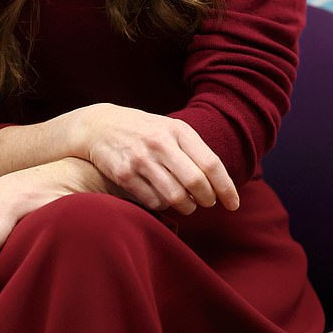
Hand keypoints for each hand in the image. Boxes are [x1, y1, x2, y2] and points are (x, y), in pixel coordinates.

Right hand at [73, 104, 239, 214]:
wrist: (100, 125)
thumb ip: (194, 151)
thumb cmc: (145, 131)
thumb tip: (222, 183)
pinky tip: (162, 199)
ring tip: (187, 205)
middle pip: (196, 183)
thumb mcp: (170, 129)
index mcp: (178, 130)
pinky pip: (153, 201)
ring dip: (187, 207)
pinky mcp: (124, 174)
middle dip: (207, 200)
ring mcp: (140, 158)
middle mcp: (160, 143)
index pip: (211, 164)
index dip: (226, 188)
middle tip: (207, 203)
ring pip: (175, 197)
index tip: (233, 204)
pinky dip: (163, 206)